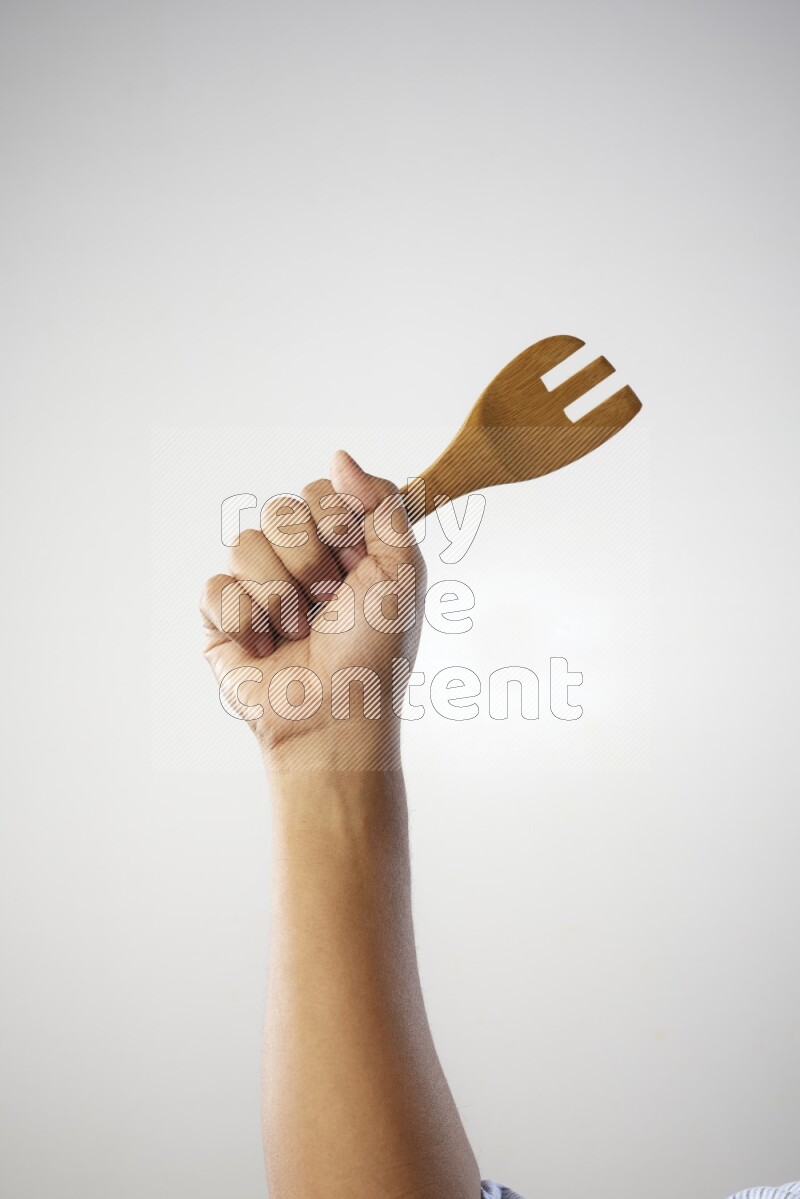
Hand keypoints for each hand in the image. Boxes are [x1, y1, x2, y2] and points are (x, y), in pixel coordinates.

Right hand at [200, 451, 425, 771]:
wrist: (337, 715)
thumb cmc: (376, 651)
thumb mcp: (403, 570)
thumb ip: (382, 504)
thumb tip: (339, 457)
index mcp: (338, 545)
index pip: (317, 492)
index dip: (335, 525)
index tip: (355, 567)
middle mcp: (295, 560)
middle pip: (278, 510)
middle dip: (309, 562)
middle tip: (328, 604)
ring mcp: (256, 588)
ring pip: (244, 545)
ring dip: (280, 597)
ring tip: (298, 633)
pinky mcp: (221, 620)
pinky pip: (216, 588)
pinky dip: (247, 622)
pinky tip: (266, 648)